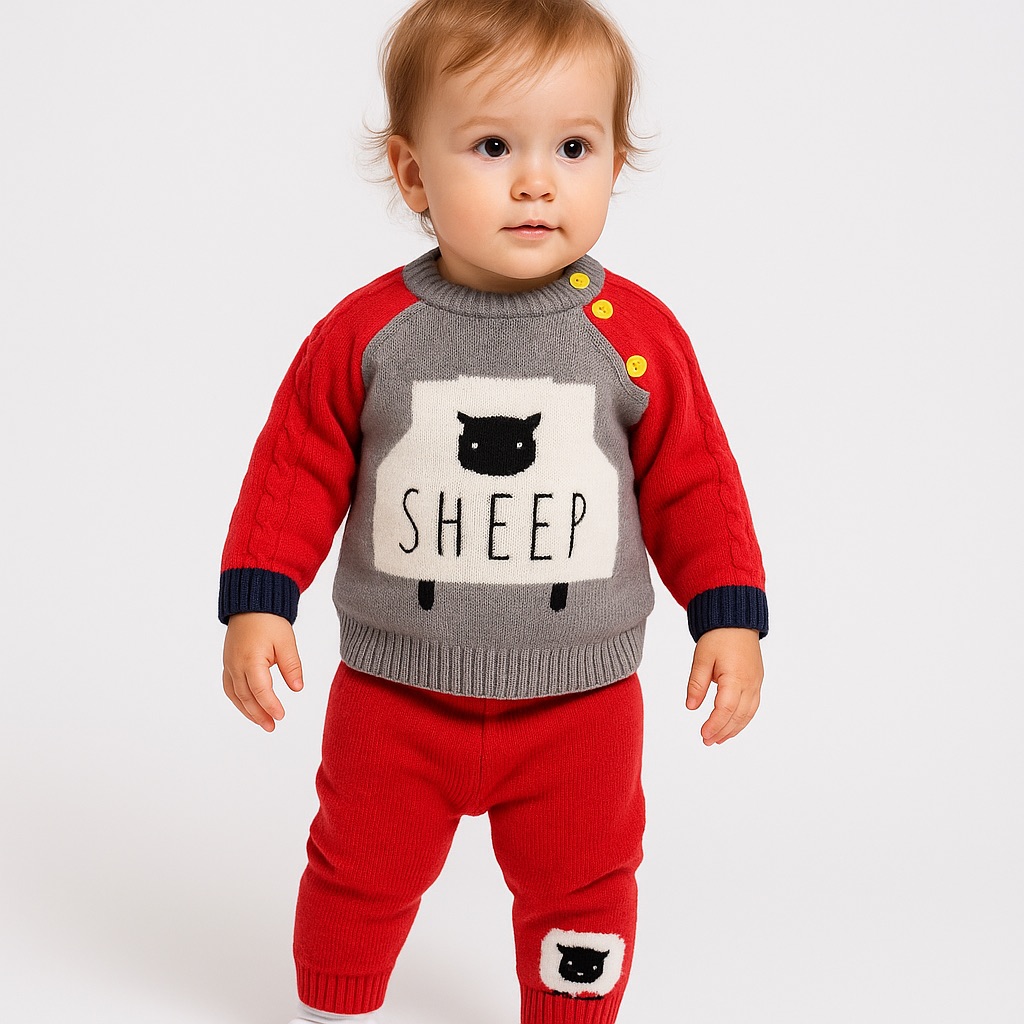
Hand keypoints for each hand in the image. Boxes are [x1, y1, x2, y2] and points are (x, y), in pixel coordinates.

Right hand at [222, 612, 303, 730]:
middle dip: (259, 714)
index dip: (271, 706)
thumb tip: (297, 688)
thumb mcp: (286, 642)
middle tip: (272, 726)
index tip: (281, 716)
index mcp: (251, 660)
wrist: (251, 605)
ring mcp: (229, 664)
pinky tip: (248, 707)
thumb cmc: (269, 621)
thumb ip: (292, 666)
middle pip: (246, 697)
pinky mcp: (228, 663)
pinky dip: (239, 700)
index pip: (261, 690)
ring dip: (247, 710)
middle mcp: (236, 665)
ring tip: (262, 722)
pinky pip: (230, 687)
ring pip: (235, 695)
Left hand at [685, 627, 762, 744]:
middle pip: (739, 715)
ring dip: (734, 728)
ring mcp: (756, 683)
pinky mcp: (757, 681)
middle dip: (723, 731)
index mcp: (736, 677)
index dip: (715, 724)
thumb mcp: (701, 658)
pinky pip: (752, 706)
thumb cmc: (718, 637)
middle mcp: (750, 683)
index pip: (726, 708)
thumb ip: (696, 684)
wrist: (736, 621)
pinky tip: (731, 725)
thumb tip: (691, 707)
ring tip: (718, 739)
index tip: (703, 734)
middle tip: (707, 741)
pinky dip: (742, 719)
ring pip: (748, 713)